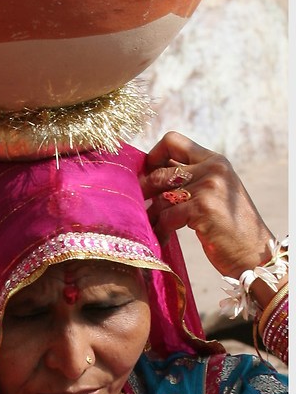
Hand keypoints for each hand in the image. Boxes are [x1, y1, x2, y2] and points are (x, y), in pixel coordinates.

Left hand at [141, 132, 277, 282]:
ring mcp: (210, 186)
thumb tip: (146, 170)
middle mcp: (214, 168)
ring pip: (159, 196)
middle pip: (158, 172)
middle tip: (140, 208)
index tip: (147, 175)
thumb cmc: (226, 225)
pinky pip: (166, 216)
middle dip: (144, 193)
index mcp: (215, 160)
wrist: (252, 252)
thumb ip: (187, 177)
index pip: (172, 140)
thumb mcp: (212, 192)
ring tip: (151, 226)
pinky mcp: (204, 207)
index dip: (152, 156)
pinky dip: (160, 230)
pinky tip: (162, 238)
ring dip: (150, 215)